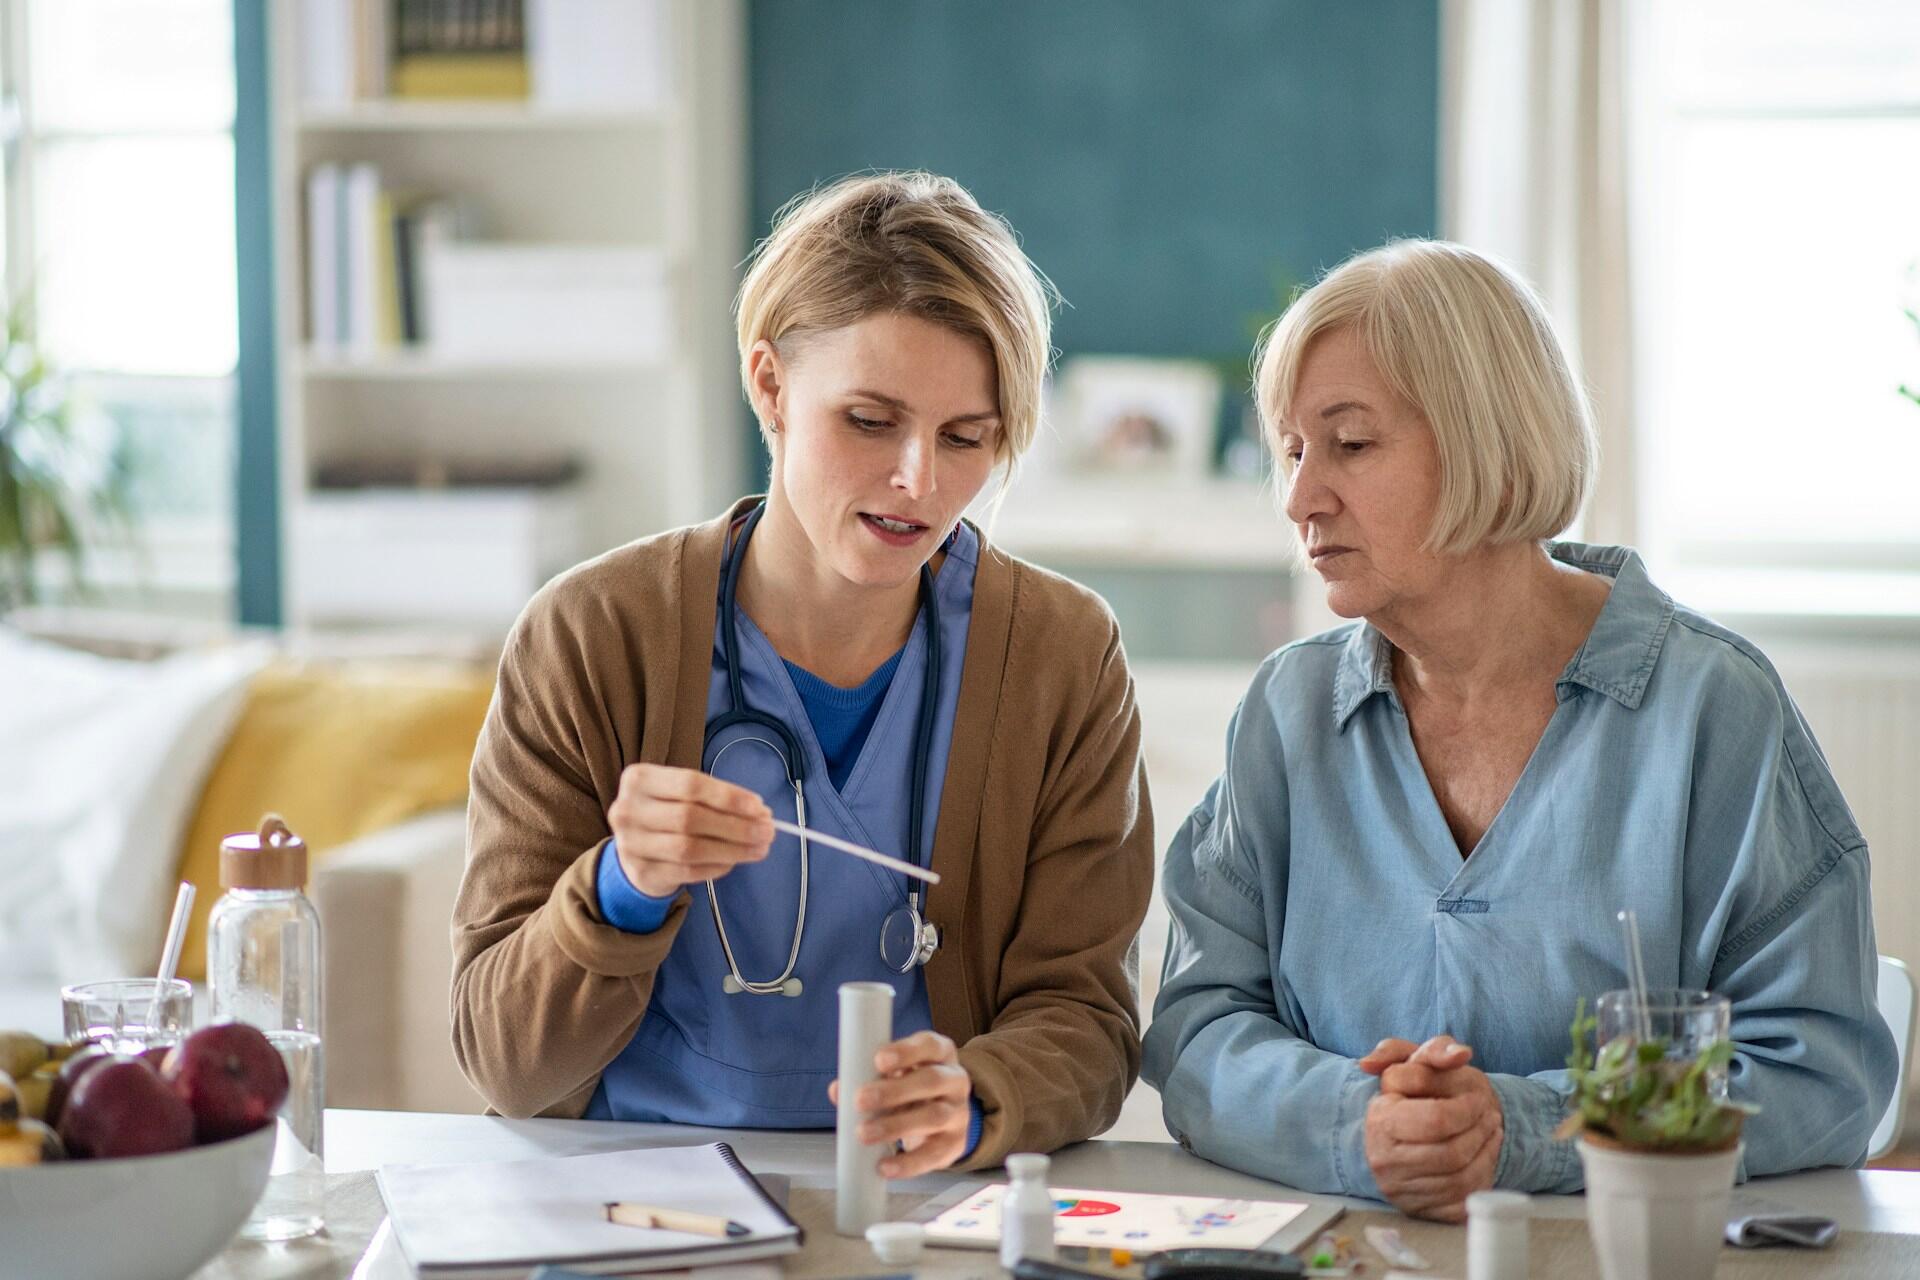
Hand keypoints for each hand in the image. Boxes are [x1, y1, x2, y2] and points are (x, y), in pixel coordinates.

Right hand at [606, 764, 773, 897]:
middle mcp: (628, 809)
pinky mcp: (641, 873)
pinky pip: (687, 872)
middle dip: (736, 825)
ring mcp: (631, 844)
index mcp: (639, 779)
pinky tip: (734, 861)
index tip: (759, 806)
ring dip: (732, 849)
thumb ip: (715, 798)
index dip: (728, 796)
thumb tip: (759, 812)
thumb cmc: (666, 812)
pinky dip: (717, 867)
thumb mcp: (680, 794)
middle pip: (691, 817)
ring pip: (690, 848)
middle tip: (767, 831)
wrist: (633, 849)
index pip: (690, 784)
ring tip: (760, 848)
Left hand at [828, 1031, 972, 1177]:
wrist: (942, 1121)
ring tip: (864, 1133)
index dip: (906, 1051)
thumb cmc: (911, 1090)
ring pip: (934, 1117)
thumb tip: (838, 1090)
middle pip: (932, 1080)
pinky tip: (885, 1166)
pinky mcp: (955, 1144)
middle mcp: (955, 1080)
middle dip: (894, 1091)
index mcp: (940, 1054)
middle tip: (860, 1100)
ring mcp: (959, 1113)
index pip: (929, 1045)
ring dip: (895, 1126)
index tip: (878, 1060)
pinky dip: (908, 1163)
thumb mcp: (894, 1077)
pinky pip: (933, 1154)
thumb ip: (866, 1079)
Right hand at [1360, 1035, 1502, 1221]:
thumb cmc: (1412, 1093)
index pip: (1437, 1120)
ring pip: (1460, 1179)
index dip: (1467, 1108)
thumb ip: (1434, 1050)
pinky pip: (1462, 1202)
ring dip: (1487, 1152)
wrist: (1395, 1131)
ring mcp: (1402, 1190)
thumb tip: (1460, 1055)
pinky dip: (1482, 1178)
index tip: (1478, 1098)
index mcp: (1381, 1120)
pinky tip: (1484, 1157)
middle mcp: (1385, 1160)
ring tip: (1492, 1132)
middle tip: (1491, 1115)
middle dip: (1481, 1132)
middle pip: (1453, 1153)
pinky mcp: (1421, 1210)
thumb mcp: (1416, 1060)